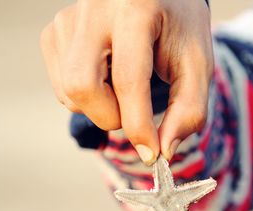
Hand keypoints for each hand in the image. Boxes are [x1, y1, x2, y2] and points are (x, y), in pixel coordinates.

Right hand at [40, 0, 213, 164]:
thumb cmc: (180, 29)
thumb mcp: (197, 64)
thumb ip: (188, 109)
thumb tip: (164, 151)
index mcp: (135, 11)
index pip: (128, 79)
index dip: (139, 126)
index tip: (152, 154)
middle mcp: (94, 10)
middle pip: (83, 87)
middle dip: (112, 116)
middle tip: (136, 111)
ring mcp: (68, 20)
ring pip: (70, 92)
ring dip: (101, 107)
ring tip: (126, 85)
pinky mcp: (55, 32)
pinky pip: (63, 86)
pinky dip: (88, 97)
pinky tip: (107, 77)